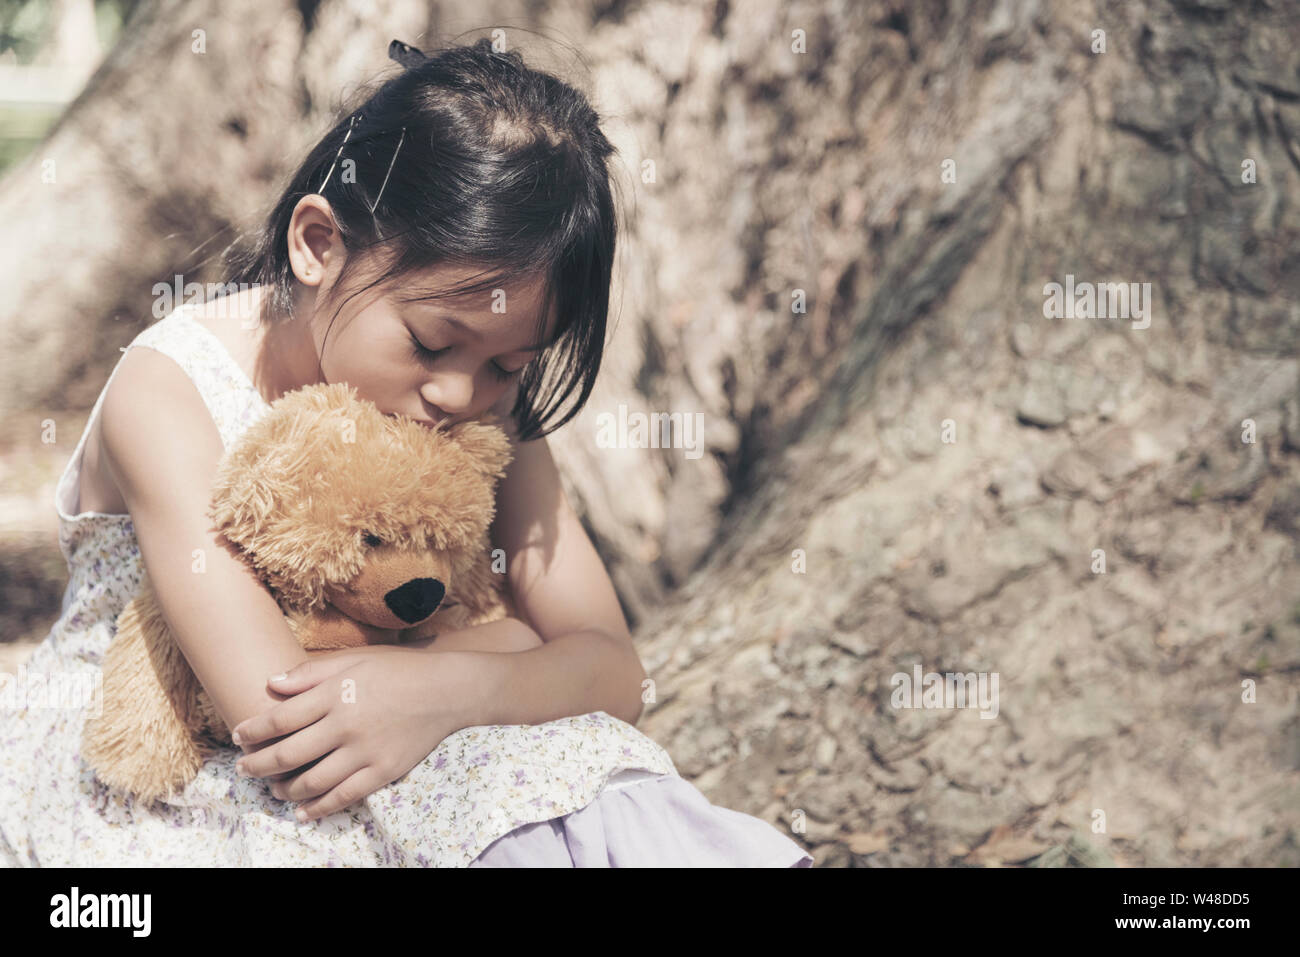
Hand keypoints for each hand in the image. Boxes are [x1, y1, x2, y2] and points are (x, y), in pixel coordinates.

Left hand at [230, 645, 482, 821]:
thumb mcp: (355, 660)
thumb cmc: (399, 670)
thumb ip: (311, 673)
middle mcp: (346, 725)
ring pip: (312, 781)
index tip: (238, 736)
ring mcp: (365, 752)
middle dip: (258, 765)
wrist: (447, 690)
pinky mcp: (383, 772)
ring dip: (284, 789)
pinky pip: (343, 796)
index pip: (280, 718)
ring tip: (272, 789)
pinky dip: (318, 808)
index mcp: (336, 694)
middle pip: (288, 754)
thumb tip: (270, 683)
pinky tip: (302, 811)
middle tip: (243, 769)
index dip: (253, 730)